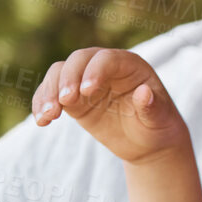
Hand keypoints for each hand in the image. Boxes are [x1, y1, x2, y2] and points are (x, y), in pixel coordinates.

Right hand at [33, 47, 187, 164]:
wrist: (146, 142)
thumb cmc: (158, 126)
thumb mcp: (160, 119)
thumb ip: (152, 107)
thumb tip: (144, 93)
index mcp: (129, 65)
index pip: (107, 59)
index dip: (95, 71)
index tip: (86, 91)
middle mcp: (104, 68)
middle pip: (79, 60)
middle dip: (68, 78)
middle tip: (65, 101)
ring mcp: (85, 81)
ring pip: (59, 73)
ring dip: (50, 91)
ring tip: (49, 115)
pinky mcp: (72, 99)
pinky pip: (51, 94)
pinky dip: (42, 104)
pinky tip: (42, 121)